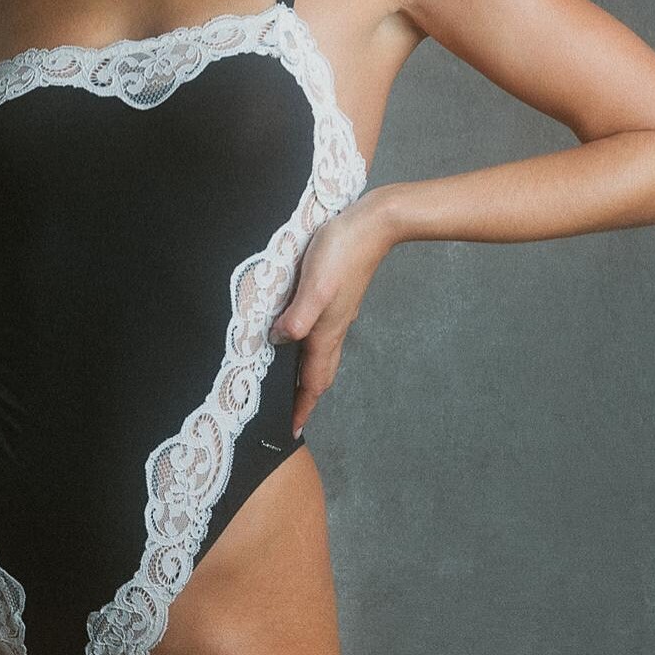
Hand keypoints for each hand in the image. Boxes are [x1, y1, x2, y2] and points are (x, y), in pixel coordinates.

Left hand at [269, 189, 395, 436]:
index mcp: (327, 330)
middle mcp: (333, 327)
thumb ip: (299, 315)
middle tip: (289, 414)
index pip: (314, 380)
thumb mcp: (315, 285)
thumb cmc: (342, 251)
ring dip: (308, 375)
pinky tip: (299, 338)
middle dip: (305, 397)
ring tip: (290, 385)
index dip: (302, 406)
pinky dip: (309, 349)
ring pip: (322, 355)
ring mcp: (338, 314)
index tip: (291, 430)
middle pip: (320, 373)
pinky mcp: (338, 298)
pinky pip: (322, 335)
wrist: (374, 224)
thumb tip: (280, 341)